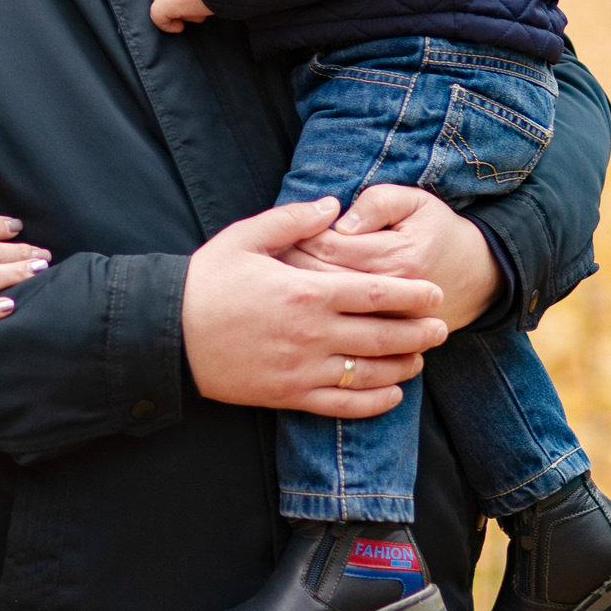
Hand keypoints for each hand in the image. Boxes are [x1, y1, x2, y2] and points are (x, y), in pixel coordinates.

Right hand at [181, 197, 449, 417]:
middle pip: (383, 336)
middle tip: (441, 328)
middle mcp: (312, 334)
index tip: (435, 294)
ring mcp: (302, 370)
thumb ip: (293, 219)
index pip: (375, 294)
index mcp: (306, 292)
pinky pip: (343, 406)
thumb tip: (333, 205)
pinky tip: (391, 393)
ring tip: (420, 358)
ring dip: (403, 366)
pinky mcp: (289, 396)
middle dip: (419, 333)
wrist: (168, 335)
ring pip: (369, 373)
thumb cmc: (206, 282)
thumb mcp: (245, 237)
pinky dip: (374, 402)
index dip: (412, 295)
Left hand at [282, 184, 503, 330]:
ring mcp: (387, 325)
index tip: (285, 231)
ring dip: (299, 299)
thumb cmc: (438, 231)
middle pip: (319, 282)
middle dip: (289, 269)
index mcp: (393, 256)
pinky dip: (322, 329)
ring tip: (281, 286)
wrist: (477, 278)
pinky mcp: (387, 343)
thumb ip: (376, 203)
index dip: (299, 236)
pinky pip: (345, 340)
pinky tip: (308, 316)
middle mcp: (388, 295)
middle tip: (272, 259)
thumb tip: (338, 219)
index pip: (327, 246)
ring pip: (327, 314)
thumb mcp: (416, 202)